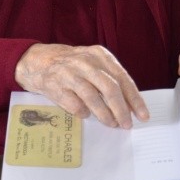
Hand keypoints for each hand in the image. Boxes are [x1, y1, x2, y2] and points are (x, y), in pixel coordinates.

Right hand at [14, 43, 148, 128]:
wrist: (36, 61)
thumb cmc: (70, 65)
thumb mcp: (92, 63)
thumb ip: (109, 78)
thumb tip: (130, 105)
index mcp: (99, 54)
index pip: (122, 78)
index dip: (134, 99)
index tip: (142, 115)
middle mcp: (84, 62)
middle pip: (110, 88)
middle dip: (121, 110)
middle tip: (127, 124)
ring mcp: (68, 73)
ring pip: (93, 98)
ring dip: (105, 115)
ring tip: (111, 124)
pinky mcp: (55, 86)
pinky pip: (75, 105)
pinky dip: (84, 113)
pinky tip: (86, 115)